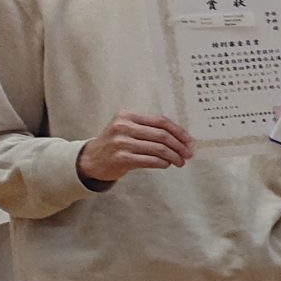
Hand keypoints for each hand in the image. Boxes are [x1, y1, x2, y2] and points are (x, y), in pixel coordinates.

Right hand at [78, 112, 193, 183]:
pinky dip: (163, 163)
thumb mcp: (127, 129)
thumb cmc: (115, 143)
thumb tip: (180, 136)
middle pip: (162, 135)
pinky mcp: (122, 158)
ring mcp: (121, 142)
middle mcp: (123, 127)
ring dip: (174, 157)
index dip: (178, 131)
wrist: (91, 160)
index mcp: (127, 115)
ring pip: (159, 149)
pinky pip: (151, 160)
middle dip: (179, 146)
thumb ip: (149, 128)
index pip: (161, 121)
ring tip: (180, 162)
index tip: (189, 140)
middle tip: (188, 153)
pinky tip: (166, 164)